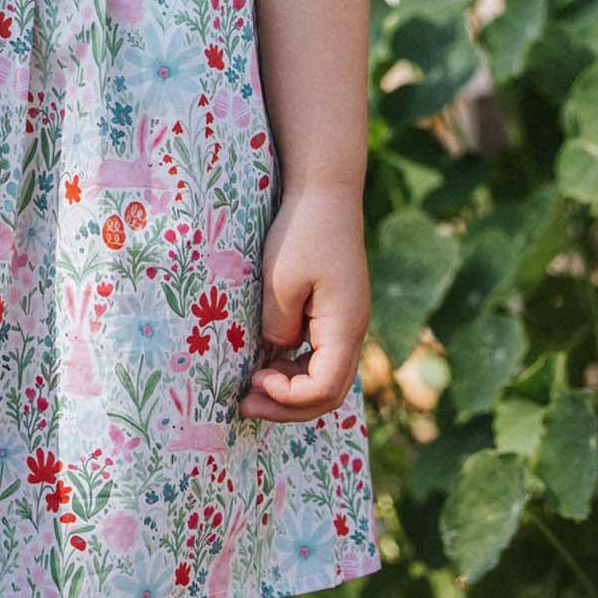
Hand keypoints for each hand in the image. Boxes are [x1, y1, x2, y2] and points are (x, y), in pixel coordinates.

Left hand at [237, 186, 369, 422]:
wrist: (326, 191)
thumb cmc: (302, 232)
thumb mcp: (281, 280)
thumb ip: (278, 324)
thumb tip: (275, 351)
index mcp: (345, 327)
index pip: (325, 389)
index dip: (289, 399)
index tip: (255, 383)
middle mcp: (352, 331)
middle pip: (328, 392)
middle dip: (287, 406)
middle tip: (244, 405)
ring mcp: (345, 322)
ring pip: (325, 377)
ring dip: (291, 390)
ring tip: (252, 387)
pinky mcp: (335, 311)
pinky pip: (319, 355)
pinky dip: (294, 368)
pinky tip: (266, 362)